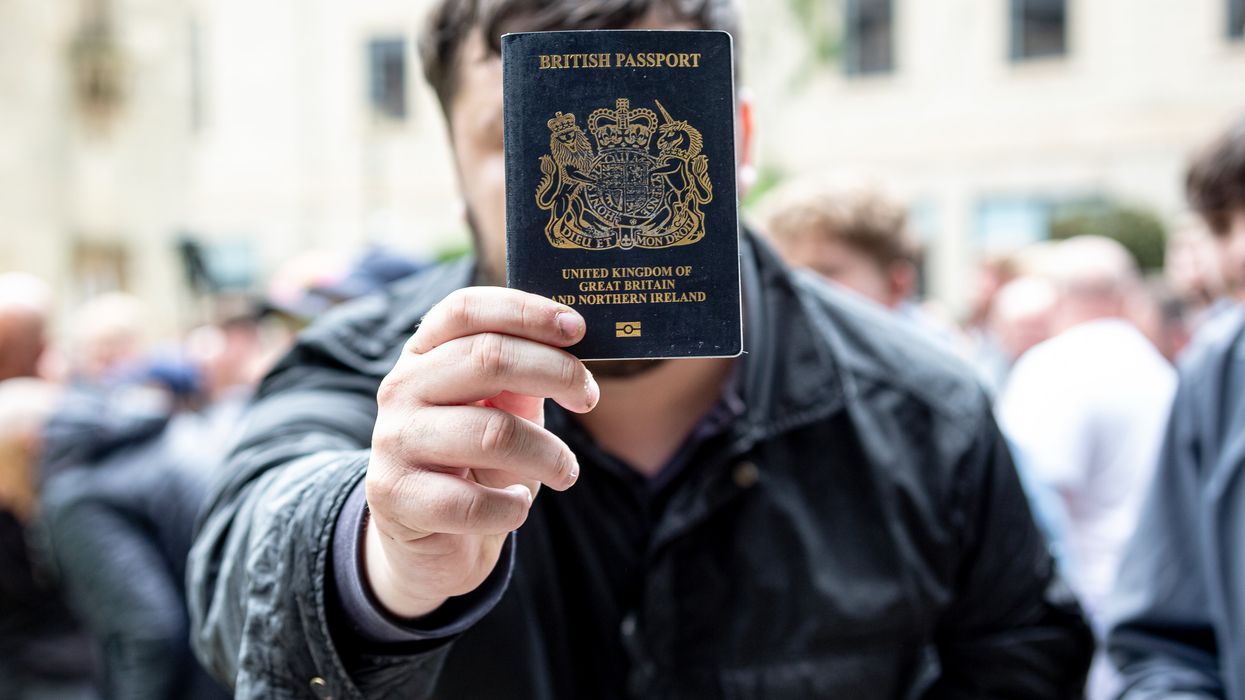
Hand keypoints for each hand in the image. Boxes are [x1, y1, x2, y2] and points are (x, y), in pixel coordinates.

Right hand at [364, 288, 597, 617]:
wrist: (430, 540)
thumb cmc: (476, 464)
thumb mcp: (501, 411)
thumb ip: (524, 378)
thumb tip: (574, 348)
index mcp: (424, 354)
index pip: (466, 309)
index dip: (525, 310)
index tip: (577, 329)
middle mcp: (401, 387)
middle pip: (488, 358)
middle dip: (556, 372)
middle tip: (589, 397)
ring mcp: (393, 440)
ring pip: (492, 433)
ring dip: (549, 455)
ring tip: (566, 471)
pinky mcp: (394, 496)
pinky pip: (473, 501)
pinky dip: (512, 507)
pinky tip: (515, 507)